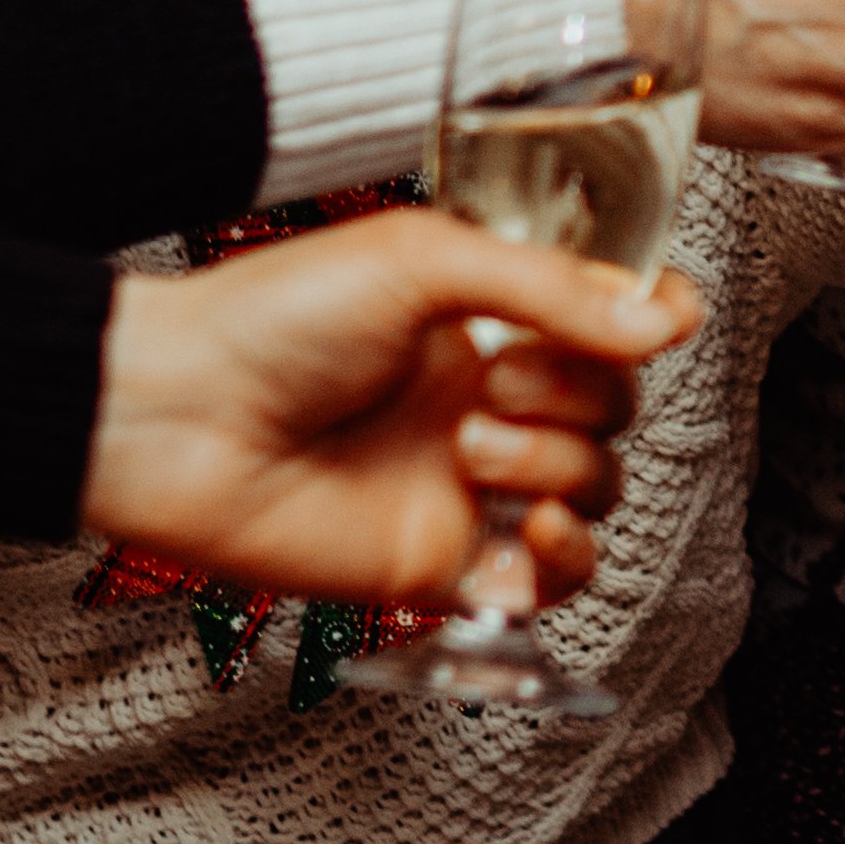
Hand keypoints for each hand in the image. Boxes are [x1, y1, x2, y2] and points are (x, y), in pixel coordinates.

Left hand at [85, 207, 691, 603]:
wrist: (175, 416)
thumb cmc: (269, 320)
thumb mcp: (423, 261)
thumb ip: (552, 288)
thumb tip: (669, 317)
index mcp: (481, 323)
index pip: (607, 326)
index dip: (645, 325)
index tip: (657, 319)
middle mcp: (483, 401)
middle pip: (614, 410)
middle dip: (580, 396)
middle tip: (498, 384)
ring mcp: (465, 485)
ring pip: (595, 489)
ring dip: (560, 466)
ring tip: (472, 448)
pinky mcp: (440, 563)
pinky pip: (549, 582)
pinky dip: (565, 560)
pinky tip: (531, 526)